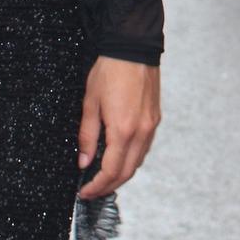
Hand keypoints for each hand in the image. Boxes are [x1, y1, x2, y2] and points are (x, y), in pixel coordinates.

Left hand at [78, 57, 161, 199]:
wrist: (133, 47)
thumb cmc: (110, 71)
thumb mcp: (90, 103)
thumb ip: (87, 135)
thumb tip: (84, 161)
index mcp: (123, 130)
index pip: (111, 171)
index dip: (97, 186)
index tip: (84, 192)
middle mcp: (141, 131)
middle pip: (127, 172)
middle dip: (109, 186)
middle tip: (92, 191)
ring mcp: (151, 125)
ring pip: (138, 161)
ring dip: (121, 174)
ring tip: (104, 178)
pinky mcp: (155, 118)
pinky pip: (144, 147)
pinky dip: (131, 159)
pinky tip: (119, 157)